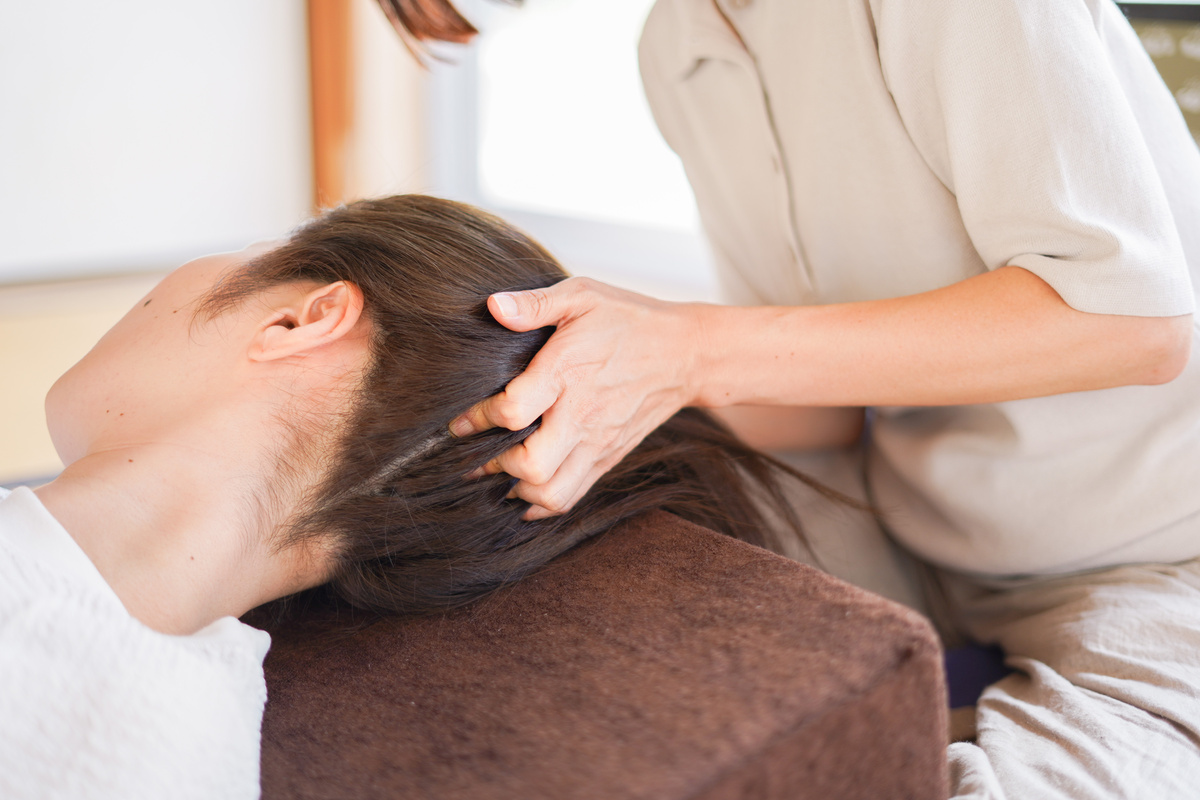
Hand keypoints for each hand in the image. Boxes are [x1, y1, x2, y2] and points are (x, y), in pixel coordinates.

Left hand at [450, 277, 702, 518]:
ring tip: (498, 474)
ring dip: (517, 490)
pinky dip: (542, 504)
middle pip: (532, 465)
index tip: (460, 422)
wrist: (687, 354)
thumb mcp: (583, 296)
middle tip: (475, 454)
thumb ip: (535, 304)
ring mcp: (598, 442)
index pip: (514, 411)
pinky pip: (572, 496)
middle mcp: (582, 415)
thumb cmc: (630, 321)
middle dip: (494, 465)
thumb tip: (493, 306)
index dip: (478, 420)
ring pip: (552, 492)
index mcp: (568, 372)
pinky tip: (523, 492)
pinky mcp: (608, 457)